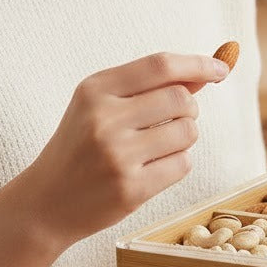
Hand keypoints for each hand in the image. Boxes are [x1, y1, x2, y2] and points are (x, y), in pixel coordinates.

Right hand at [20, 51, 230, 251]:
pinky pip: (183, 164)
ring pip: (188, 132)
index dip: (197, 64)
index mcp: (95, 89)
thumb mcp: (100, 105)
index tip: (221, 68)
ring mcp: (117, 155)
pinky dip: (177, 163)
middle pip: (181, 98)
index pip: (160, 65)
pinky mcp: (131, 188)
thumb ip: (149, 86)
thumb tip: (205, 73)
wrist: (45, 202)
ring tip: (158, 145)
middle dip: (188, 108)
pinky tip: (152, 168)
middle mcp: (104, 119)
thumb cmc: (81, 146)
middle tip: (174, 119)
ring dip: (184, 137)